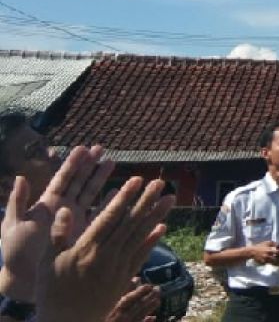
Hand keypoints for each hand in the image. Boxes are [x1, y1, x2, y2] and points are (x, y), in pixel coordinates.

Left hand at [0, 145, 111, 300]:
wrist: (24, 278)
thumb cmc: (15, 252)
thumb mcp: (12, 226)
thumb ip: (17, 202)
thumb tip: (21, 177)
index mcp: (47, 204)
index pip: (62, 178)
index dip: (72, 163)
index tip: (82, 148)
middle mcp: (63, 208)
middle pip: (79, 181)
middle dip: (90, 165)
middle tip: (101, 148)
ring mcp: (75, 219)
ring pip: (91, 193)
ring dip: (101, 178)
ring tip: (111, 161)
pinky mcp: (83, 232)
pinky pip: (99, 213)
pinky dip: (108, 202)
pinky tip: (117, 191)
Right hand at [36, 176, 174, 321]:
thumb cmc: (51, 292)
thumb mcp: (46, 263)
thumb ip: (57, 235)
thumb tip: (65, 209)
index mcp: (86, 249)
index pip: (110, 217)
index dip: (124, 198)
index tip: (136, 180)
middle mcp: (106, 256)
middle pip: (130, 223)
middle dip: (146, 201)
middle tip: (160, 182)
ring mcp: (118, 268)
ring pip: (140, 236)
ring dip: (156, 216)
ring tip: (169, 198)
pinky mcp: (124, 279)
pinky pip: (141, 255)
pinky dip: (152, 240)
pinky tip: (162, 227)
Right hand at [246, 240, 278, 264]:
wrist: (252, 252)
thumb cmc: (261, 246)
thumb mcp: (267, 242)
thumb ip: (274, 243)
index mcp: (270, 250)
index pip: (278, 252)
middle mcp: (269, 255)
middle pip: (278, 259)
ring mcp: (267, 260)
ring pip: (275, 263)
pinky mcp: (265, 263)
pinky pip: (272, 264)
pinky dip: (276, 265)